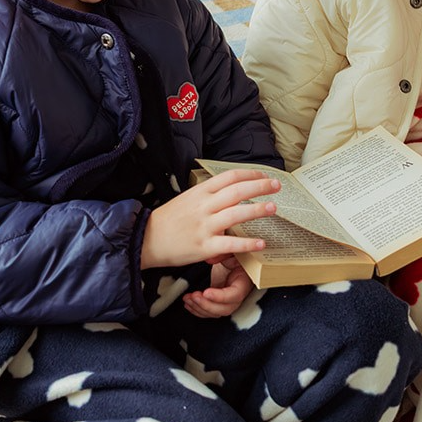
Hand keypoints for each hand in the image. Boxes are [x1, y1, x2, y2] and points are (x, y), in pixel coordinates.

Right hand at [141, 167, 279, 269]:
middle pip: (236, 191)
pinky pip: (230, 243)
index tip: (264, 175)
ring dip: (257, 210)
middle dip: (259, 187)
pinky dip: (247, 243)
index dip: (249, 174)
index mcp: (199, 192)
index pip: (229, 177)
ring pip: (235, 214)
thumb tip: (229, 191)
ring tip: (273, 207)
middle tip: (276, 185)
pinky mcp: (203, 246)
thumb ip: (207, 196)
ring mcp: (204, 226)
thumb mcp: (186, 199)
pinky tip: (261, 243)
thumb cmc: (167, 220)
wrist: (145, 239)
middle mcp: (203, 207)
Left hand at [183, 256, 254, 317]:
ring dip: (200, 308)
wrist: (230, 255)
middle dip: (207, 305)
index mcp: (243, 281)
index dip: (220, 296)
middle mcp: (237, 294)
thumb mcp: (231, 251)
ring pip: (216, 312)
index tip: (206, 292)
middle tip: (194, 296)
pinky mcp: (217, 299)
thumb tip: (211, 258)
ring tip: (188, 299)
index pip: (235, 294)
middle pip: (226, 308)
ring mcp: (227, 299)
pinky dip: (198, 310)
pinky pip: (209, 311)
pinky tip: (189, 303)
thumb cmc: (234, 253)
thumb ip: (223, 254)